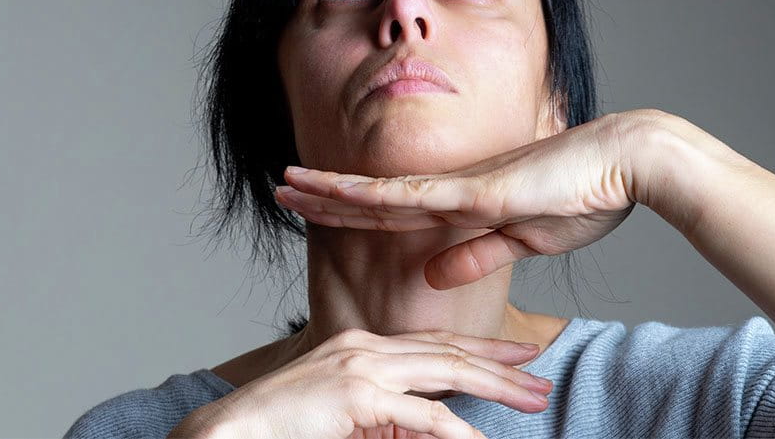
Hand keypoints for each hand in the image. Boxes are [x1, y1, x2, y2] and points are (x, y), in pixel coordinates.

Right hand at [166, 328, 555, 438]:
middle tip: (541, 371)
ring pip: (447, 372)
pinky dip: (458, 431)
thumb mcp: (347, 414)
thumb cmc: (285, 426)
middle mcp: (368, 347)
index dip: (479, 347)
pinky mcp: (358, 394)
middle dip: (501, 362)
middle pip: (449, 351)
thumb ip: (387, 414)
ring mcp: (362, 366)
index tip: (517, 352)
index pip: (434, 343)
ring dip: (496, 386)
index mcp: (364, 347)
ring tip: (533, 399)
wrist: (233, 430)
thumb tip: (431, 427)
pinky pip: (423, 416)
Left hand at [276, 111, 652, 289]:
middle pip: (374, 198)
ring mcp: (462, 187)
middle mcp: (453, 190)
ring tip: (287, 185)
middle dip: (324, 196)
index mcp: (464, 202)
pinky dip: (372, 197)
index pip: (394, 210)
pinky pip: (415, 197)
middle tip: (279, 188)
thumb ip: (477, 255)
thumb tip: (432, 276)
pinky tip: (339, 196)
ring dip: (331, 191)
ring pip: (381, 192)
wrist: (627, 163)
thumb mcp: (523, 239)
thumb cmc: (585, 194)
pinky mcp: (479, 190)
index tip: (314, 205)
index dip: (351, 209)